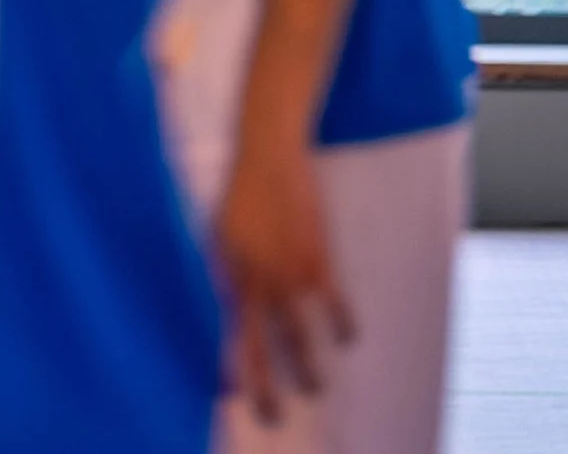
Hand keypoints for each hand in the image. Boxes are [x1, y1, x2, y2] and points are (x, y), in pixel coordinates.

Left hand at [214, 116, 353, 424]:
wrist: (268, 151)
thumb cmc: (239, 192)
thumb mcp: (219, 235)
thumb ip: (225, 274)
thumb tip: (229, 307)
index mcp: (230, 277)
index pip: (230, 336)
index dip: (233, 370)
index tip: (235, 397)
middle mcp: (259, 283)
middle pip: (263, 349)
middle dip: (268, 388)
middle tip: (273, 417)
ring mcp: (290, 274)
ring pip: (300, 338)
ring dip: (308, 369)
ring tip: (315, 389)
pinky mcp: (318, 259)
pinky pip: (335, 304)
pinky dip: (343, 324)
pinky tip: (348, 339)